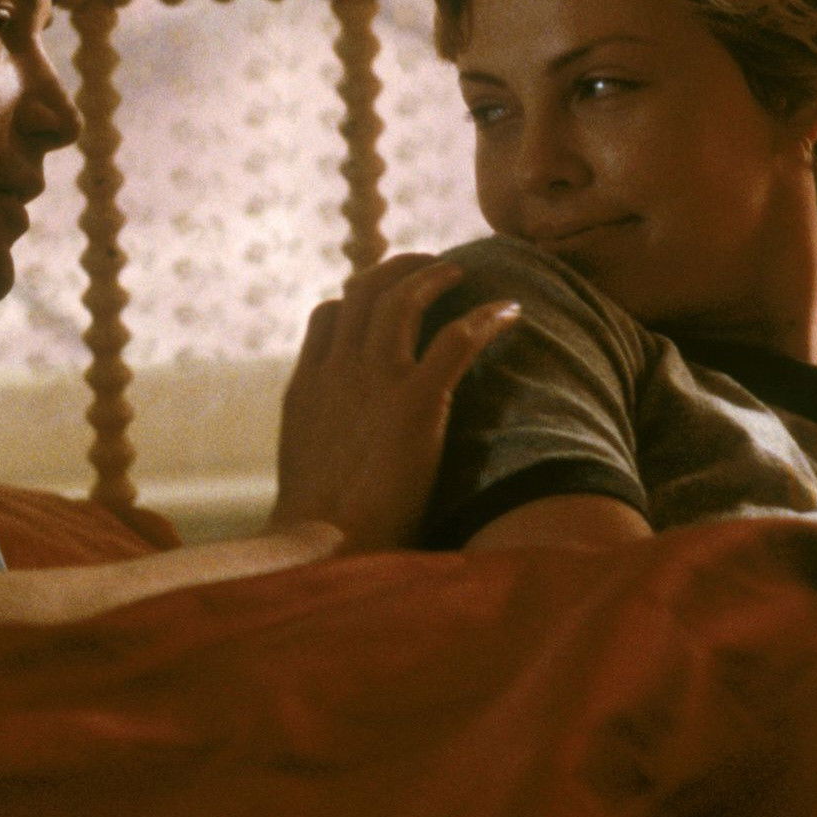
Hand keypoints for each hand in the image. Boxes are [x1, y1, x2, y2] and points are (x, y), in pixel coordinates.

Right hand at [269, 254, 520, 554]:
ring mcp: (376, 382)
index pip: (329, 315)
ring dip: (435, 277)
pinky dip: (486, 319)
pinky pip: (457, 340)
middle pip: (365, 290)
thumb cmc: (318, 531)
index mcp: (309, 387)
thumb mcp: (306, 474)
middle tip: (433, 268)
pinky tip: (510, 312)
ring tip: (461, 274)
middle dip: (400, 269)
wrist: (324, 547)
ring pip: (404, 300)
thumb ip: (324, 441)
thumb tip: (341, 453)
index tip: (387, 303)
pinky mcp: (415, 403)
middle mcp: (340, 371)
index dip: (359, 300)